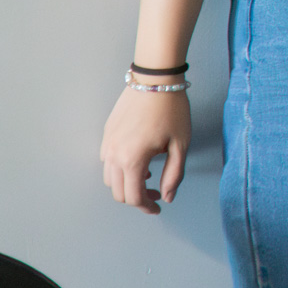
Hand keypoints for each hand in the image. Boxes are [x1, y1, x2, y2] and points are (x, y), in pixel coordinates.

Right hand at [100, 85, 191, 213]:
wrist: (155, 79)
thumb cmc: (172, 110)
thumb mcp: (180, 145)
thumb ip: (174, 175)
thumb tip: (167, 196)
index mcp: (133, 160)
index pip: (134, 197)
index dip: (147, 207)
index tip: (159, 207)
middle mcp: (114, 155)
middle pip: (119, 192)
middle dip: (137, 198)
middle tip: (156, 193)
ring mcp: (107, 143)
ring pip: (109, 178)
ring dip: (127, 184)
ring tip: (149, 176)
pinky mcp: (106, 133)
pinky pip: (106, 161)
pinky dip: (119, 169)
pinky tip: (138, 160)